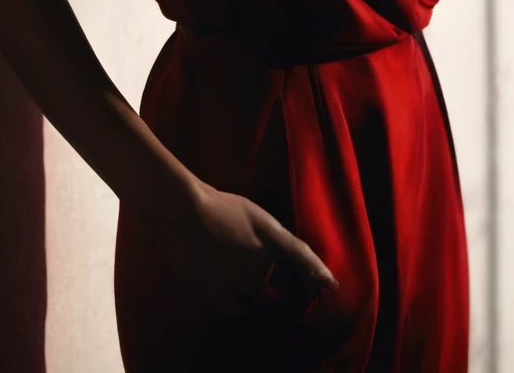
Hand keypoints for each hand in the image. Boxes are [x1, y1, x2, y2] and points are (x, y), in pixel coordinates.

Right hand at [157, 179, 339, 317]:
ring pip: (257, 294)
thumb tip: (289, 262)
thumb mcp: (254, 214)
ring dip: (252, 287)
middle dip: (280, 283)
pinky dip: (236, 298)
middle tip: (256, 271)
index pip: (302, 257)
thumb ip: (274, 238)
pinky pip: (239, 306)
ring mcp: (243, 280)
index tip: (331, 286)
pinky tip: (223, 279)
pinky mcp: (222, 296)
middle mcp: (262, 261)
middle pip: (280, 282)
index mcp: (271, 236)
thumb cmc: (217, 206)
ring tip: (230, 264)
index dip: (318, 272)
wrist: (182, 213)